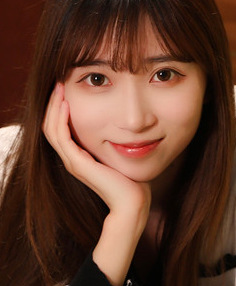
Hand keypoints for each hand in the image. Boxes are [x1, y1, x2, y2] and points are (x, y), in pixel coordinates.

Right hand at [42, 83, 151, 218]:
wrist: (133, 203)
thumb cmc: (134, 182)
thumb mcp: (123, 155)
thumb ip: (119, 142)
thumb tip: (129, 128)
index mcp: (80, 157)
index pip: (61, 128)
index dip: (61, 108)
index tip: (68, 88)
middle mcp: (72, 159)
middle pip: (51, 125)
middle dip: (54, 102)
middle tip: (60, 82)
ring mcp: (73, 162)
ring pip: (51, 129)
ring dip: (54, 106)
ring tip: (60, 87)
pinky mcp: (77, 165)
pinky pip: (61, 137)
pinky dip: (60, 119)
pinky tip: (66, 104)